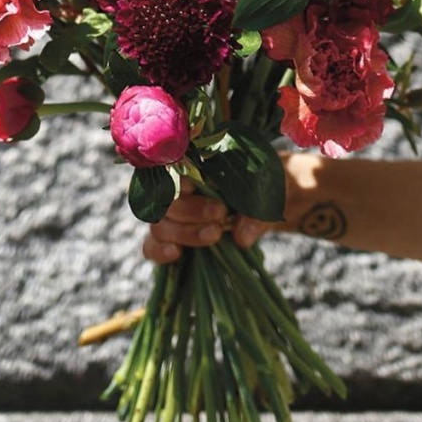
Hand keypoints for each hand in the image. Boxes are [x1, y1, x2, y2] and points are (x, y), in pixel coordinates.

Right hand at [143, 178, 271, 263]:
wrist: (269, 205)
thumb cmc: (267, 191)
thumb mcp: (270, 196)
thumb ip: (257, 214)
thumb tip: (240, 237)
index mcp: (198, 167)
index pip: (175, 172)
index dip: (188, 187)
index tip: (219, 207)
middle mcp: (179, 190)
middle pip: (167, 201)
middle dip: (191, 212)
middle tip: (221, 217)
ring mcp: (173, 216)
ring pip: (159, 224)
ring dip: (183, 233)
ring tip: (215, 236)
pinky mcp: (172, 240)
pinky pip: (151, 246)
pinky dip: (159, 251)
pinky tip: (176, 254)